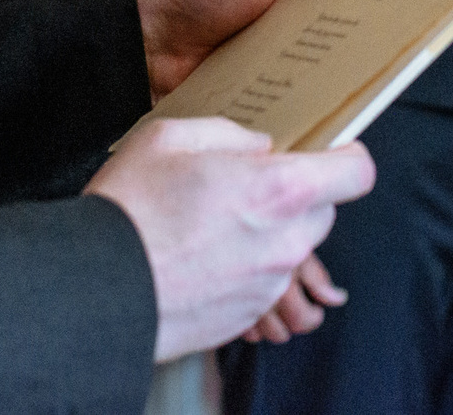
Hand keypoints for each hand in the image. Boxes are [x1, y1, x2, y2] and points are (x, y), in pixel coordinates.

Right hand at [86, 116, 375, 360]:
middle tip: (248, 189)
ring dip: (268, 235)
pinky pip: (263, 282)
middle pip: (324, 211)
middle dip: (297, 196)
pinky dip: (244, 269)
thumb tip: (259, 150)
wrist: (95, 290)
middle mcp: (286, 240)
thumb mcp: (171, 138)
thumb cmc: (130, 209)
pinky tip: (201, 259)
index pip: (358, 174)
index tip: (328, 156)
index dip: (347, 160)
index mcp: (280, 189)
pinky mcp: (247, 316)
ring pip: (293, 248)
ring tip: (211, 228)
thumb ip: (231, 135)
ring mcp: (269, 284)